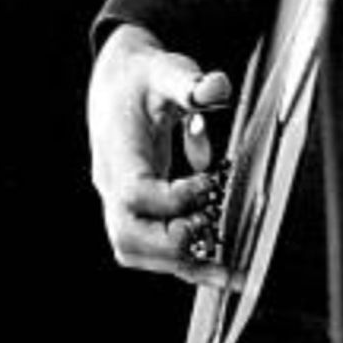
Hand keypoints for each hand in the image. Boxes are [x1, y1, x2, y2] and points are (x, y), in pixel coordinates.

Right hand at [87, 23, 232, 283]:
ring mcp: (122, 203)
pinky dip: (188, 265)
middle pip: (126, 237)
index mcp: (117, 153)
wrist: (117, 84)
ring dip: (181, 264)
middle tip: (213, 228)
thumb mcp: (164, 68)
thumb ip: (188, 81)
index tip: (210, 183)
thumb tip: (217, 87)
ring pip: (138, 251)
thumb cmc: (143, 78)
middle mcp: (113, 185)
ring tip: (230, 272)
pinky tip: (226, 274)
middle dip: (171, 245)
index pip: (133, 193)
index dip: (171, 198)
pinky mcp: (140, 211)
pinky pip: (157, 250)